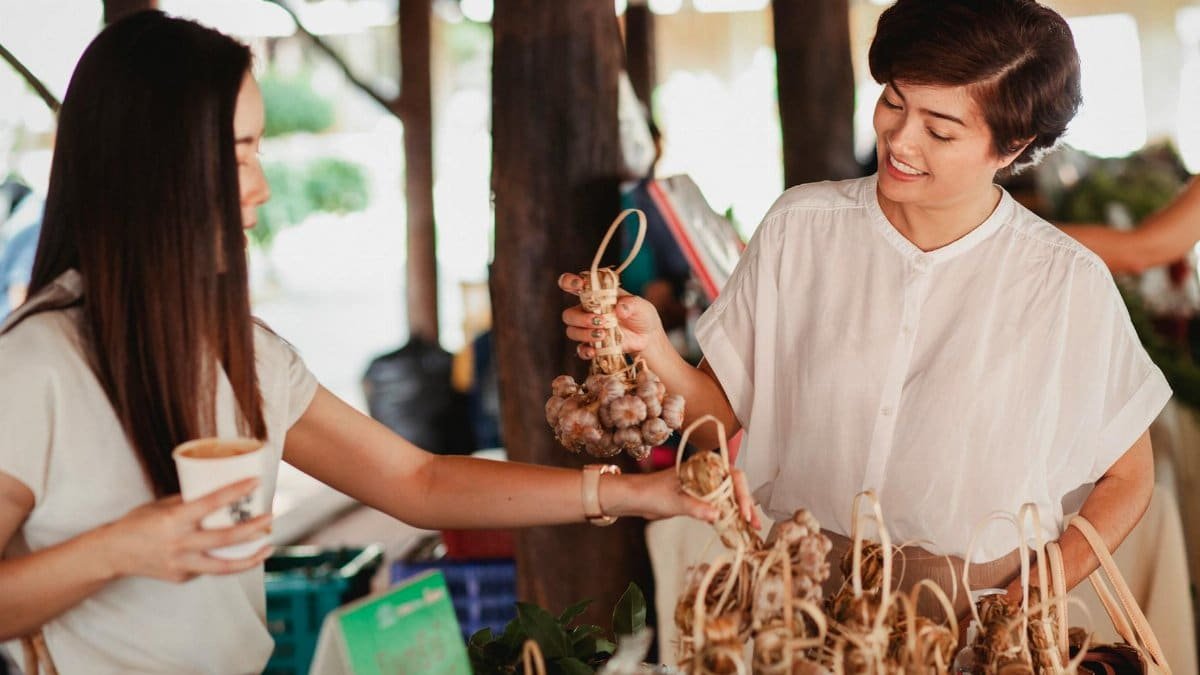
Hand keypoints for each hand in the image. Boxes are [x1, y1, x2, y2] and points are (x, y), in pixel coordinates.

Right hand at [100, 478, 272, 582]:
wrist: (112, 554)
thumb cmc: (138, 523)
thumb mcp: (161, 505)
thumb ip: (189, 502)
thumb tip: (219, 494)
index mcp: (174, 519)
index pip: (211, 502)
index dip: (236, 491)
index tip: (256, 482)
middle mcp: (179, 543)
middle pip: (225, 538)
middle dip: (253, 529)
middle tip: (270, 518)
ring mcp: (181, 564)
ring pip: (223, 566)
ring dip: (250, 558)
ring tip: (268, 548)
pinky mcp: (181, 577)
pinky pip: (207, 568)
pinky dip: (222, 560)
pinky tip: (233, 553)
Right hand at [558, 273, 668, 359]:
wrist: (648, 337)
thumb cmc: (642, 314)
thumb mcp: (640, 306)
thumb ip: (630, 304)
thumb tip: (619, 308)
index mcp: (596, 295)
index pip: (574, 284)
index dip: (570, 281)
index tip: (578, 285)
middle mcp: (588, 311)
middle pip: (569, 314)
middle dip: (581, 318)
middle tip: (601, 321)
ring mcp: (588, 329)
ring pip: (572, 331)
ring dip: (585, 334)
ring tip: (603, 334)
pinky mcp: (593, 345)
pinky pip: (581, 349)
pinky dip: (585, 351)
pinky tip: (594, 351)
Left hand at [602, 467, 761, 530]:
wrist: (636, 499)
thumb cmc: (651, 493)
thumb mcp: (674, 501)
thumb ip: (695, 507)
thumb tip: (717, 515)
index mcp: (704, 466)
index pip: (733, 476)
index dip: (743, 493)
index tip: (745, 512)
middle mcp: (708, 474)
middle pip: (736, 487)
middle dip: (747, 505)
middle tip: (754, 524)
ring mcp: (706, 487)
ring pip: (730, 498)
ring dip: (740, 512)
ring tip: (751, 528)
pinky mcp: (702, 499)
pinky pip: (720, 506)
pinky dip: (729, 517)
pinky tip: (736, 528)